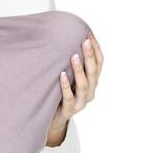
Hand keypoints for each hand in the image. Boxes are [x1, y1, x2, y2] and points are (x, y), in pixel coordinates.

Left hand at [46, 29, 103, 145]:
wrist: (53, 118)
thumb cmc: (60, 93)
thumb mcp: (69, 77)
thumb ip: (72, 63)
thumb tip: (67, 37)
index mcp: (93, 81)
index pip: (99, 63)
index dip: (96, 49)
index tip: (89, 34)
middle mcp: (90, 91)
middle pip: (93, 72)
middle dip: (89, 55)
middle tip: (84, 41)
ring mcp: (81, 102)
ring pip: (84, 84)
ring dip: (79, 69)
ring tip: (73, 56)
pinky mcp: (70, 110)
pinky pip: (69, 97)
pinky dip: (66, 85)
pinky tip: (62, 75)